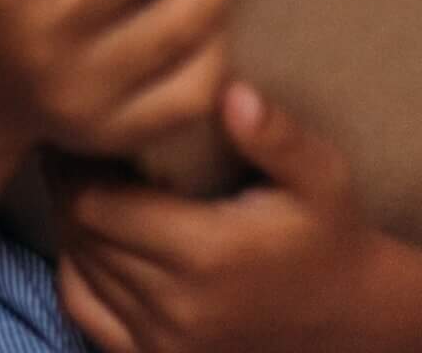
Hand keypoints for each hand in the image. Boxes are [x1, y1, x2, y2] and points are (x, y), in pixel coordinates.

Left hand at [52, 84, 399, 352]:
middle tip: (78, 150)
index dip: (75, 165)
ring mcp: (165, 342)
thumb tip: (229, 93)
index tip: (83, 132)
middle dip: (70, 189)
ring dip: (75, 226)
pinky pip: (85, 311)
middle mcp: (177, 305)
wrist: (351, 317)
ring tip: (88, 186)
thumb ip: (276, 135)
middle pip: (81, 234)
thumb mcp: (321, 177)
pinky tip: (94, 239)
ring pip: (79, 269)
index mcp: (207, 253)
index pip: (95, 203)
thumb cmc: (329, 236)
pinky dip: (78, 272)